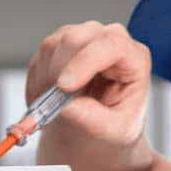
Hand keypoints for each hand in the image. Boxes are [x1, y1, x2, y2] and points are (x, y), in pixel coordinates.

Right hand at [26, 21, 156, 170]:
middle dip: (59, 73)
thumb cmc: (116, 125)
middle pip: (75, 39)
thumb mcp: (114, 131)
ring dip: (47, 80)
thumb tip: (68, 107)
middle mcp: (108, 41)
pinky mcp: (61, 46)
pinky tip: (48, 101)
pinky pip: (40, 57)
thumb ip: (94, 120)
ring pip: (53, 46)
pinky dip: (37, 83)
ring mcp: (83, 39)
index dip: (85, 61)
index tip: (65, 86)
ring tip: (56, 106)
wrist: (101, 128)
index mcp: (133, 58)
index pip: (112, 43)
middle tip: (54, 105)